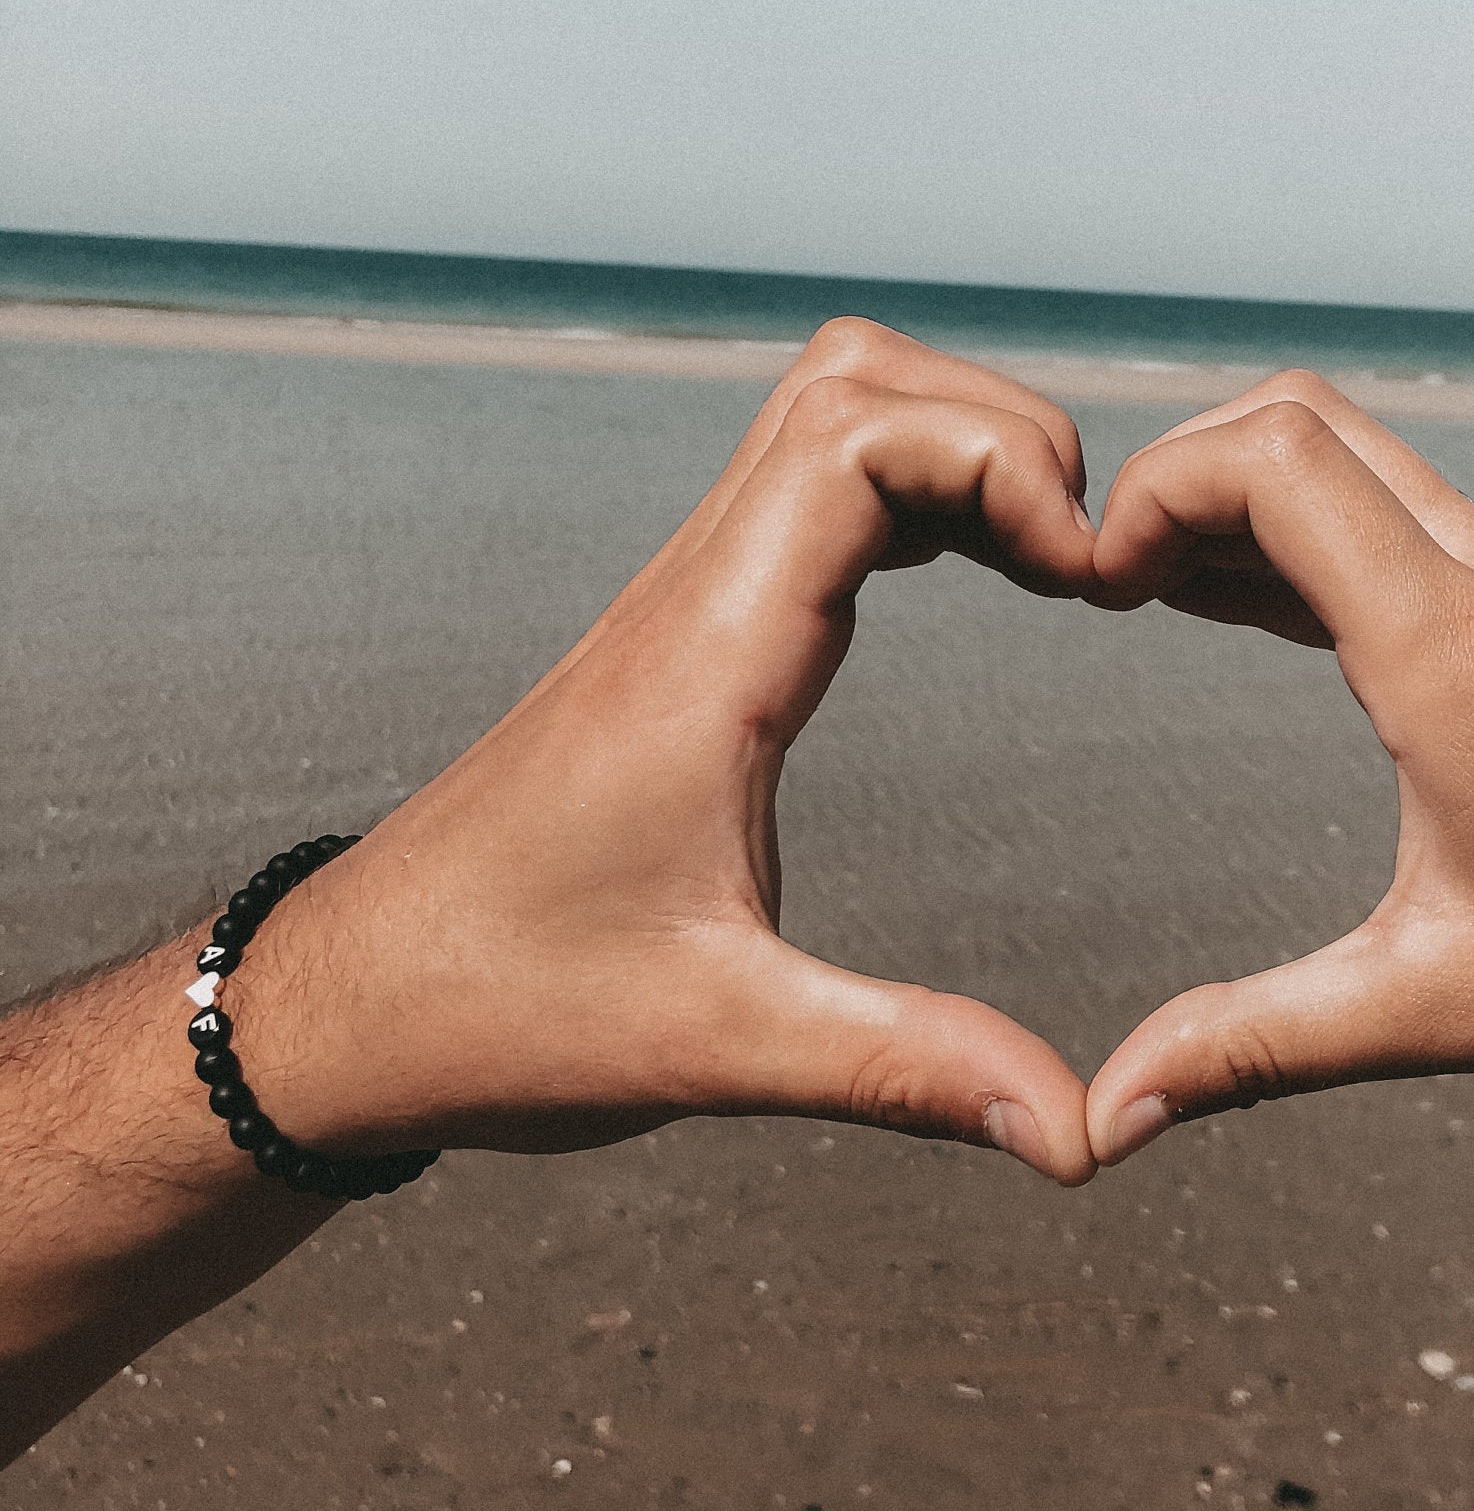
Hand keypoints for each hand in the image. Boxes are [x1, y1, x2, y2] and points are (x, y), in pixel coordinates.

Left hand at [243, 320, 1099, 1182]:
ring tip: (1050, 559)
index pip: (857, 439)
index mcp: (705, 657)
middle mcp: (693, 596)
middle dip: (998, 428)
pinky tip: (975, 576)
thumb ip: (907, 1068)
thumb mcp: (718, 1046)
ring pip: (826, 415)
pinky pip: (810, 492)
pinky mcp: (686, 636)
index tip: (1087, 575)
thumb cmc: (499, 1011)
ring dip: (953, 445)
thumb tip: (1073, 1130)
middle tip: (1084, 556)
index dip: (998, 460)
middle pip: (853, 380)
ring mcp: (685, 604)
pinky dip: (912, 493)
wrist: (350, 1006)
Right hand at [1082, 377, 1473, 1225]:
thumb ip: (1245, 1047)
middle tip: (1104, 581)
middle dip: (1181, 470)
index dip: (1154, 488)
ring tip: (1146, 595)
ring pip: (1357, 459)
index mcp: (1451, 647)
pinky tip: (1242, 613)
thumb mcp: (1426, 1008)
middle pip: (1303, 419)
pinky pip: (1402, 520)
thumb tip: (1096, 1123)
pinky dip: (1307, 536)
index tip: (1091, 586)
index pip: (1273, 457)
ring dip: (1244, 500)